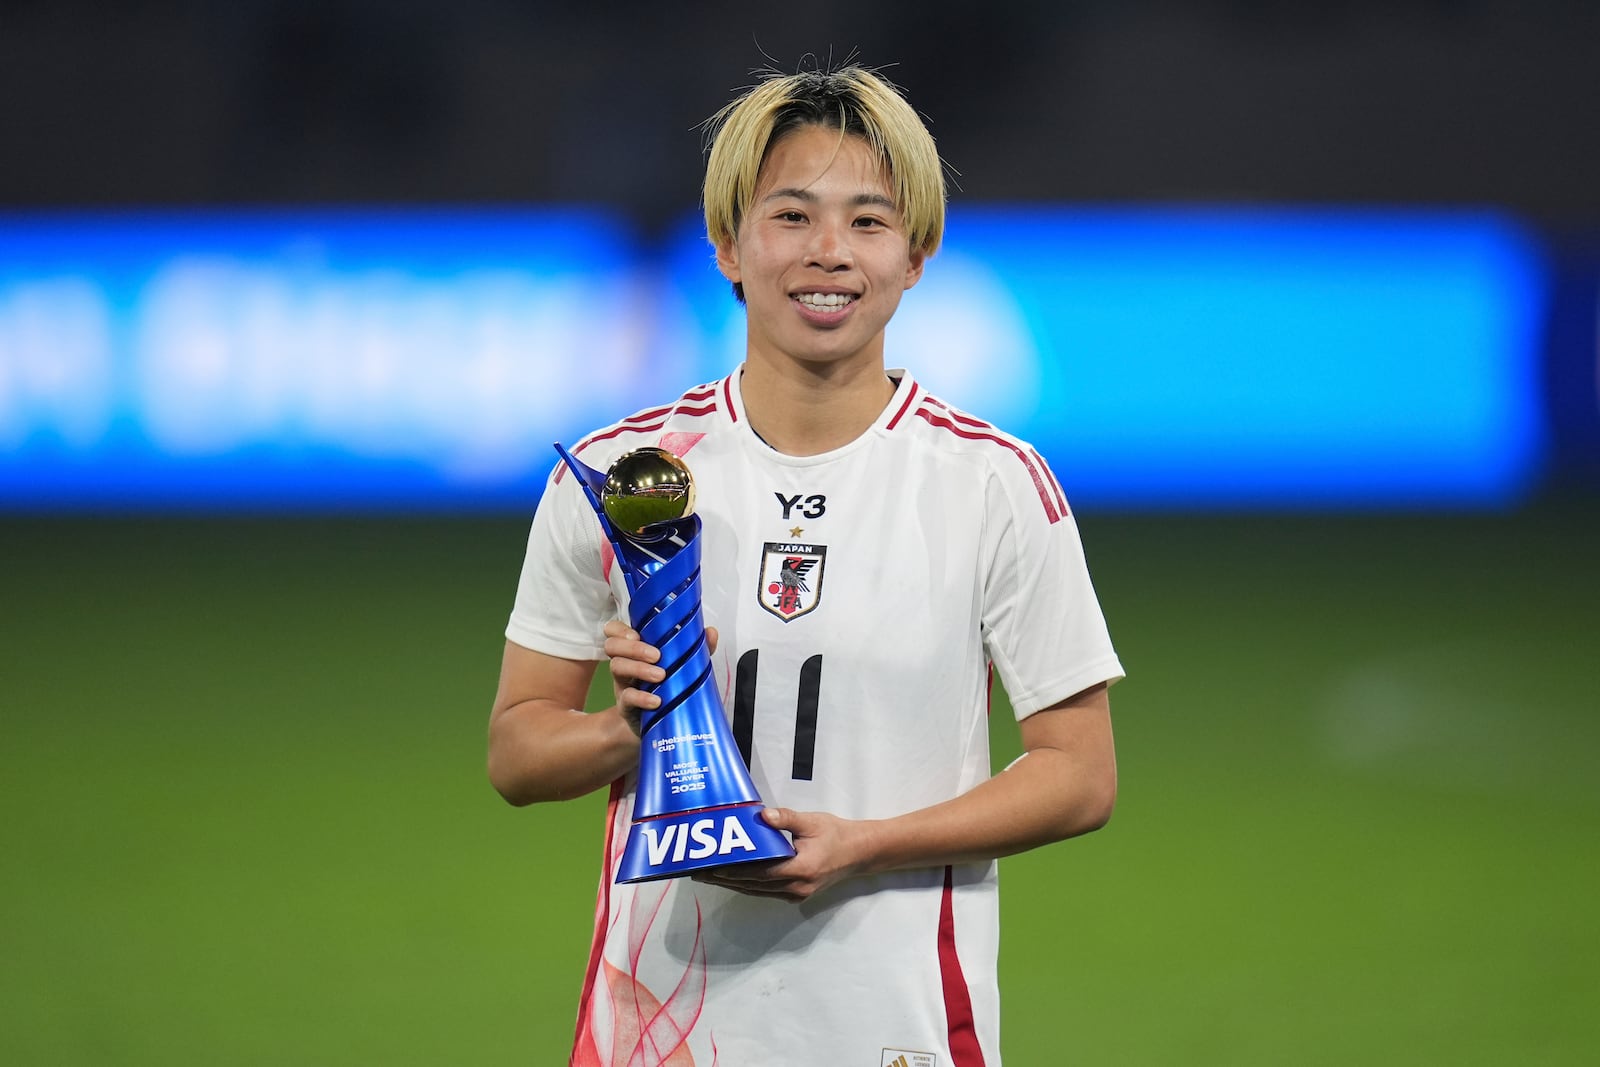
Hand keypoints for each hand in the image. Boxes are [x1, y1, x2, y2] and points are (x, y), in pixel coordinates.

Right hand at [602, 620, 717, 735]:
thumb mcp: (684, 665)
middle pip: (612, 646)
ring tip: (660, 676)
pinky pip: (626, 698)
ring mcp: (623, 684)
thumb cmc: (669, 687)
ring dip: (638, 668)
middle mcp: (626, 663)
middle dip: (633, 648)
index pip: (614, 630)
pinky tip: (656, 700)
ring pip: (616, 667)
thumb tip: (710, 632)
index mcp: (636, 649)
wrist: (662, 723)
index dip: (621, 629)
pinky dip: (641, 697)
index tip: (637, 634)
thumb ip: (697, 648)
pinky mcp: (626, 706)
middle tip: (656, 656)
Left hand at [691, 807, 872, 901]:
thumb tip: (762, 816)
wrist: (860, 853)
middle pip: (753, 885)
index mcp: (800, 869)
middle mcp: (795, 887)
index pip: (759, 873)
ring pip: (757, 891)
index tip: (711, 867)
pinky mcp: (796, 895)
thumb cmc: (836, 835)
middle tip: (699, 872)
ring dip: (732, 884)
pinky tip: (733, 878)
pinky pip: (766, 891)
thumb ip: (786, 819)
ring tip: (709, 876)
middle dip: (724, 879)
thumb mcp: (812, 822)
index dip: (733, 871)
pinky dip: (747, 885)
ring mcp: (796, 895)